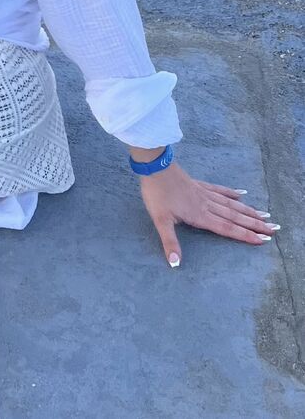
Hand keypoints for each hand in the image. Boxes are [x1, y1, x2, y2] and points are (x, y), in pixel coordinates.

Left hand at [138, 162, 277, 265]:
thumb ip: (170, 242)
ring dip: (248, 211)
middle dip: (255, 224)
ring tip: (265, 215)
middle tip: (274, 229)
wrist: (154, 165)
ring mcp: (204, 193)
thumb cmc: (157, 194)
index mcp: (200, 215)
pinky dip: (232, 193)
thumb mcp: (160, 220)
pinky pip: (220, 190)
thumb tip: (176, 264)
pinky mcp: (199, 185)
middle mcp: (207, 204)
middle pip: (235, 216)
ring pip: (231, 204)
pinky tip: (242, 194)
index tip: (263, 240)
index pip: (227, 228)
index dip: (245, 235)